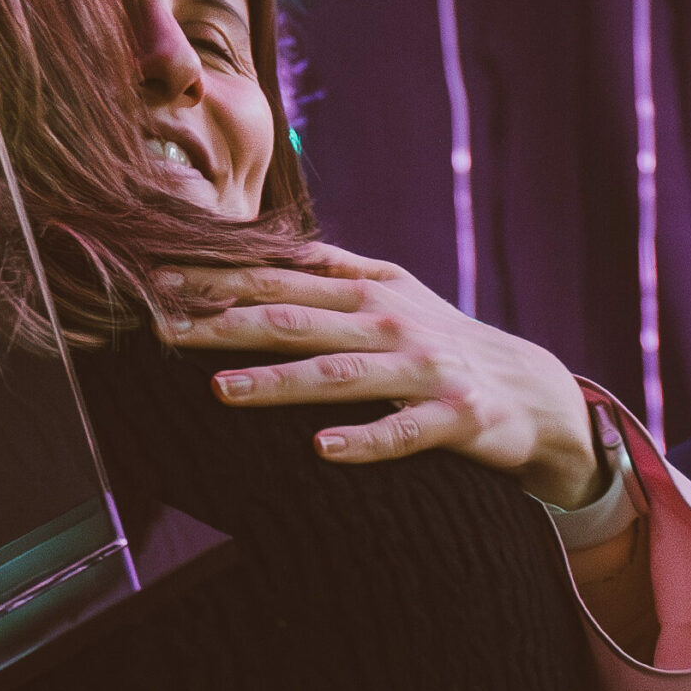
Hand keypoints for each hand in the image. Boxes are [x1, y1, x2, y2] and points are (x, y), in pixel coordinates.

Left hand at [158, 244, 601, 507]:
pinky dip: (364, 440)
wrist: (535, 391)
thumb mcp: (392, 293)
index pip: (277, 282)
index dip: (216, 279)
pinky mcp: (454, 419)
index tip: (155, 282)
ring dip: (280, 382)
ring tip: (223, 389)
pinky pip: (402, 433)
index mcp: (365, 292)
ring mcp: (423, 371)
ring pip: (340, 375)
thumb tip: (267, 242)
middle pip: (295, 322)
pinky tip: (320, 448)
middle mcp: (389, 324)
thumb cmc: (444, 341)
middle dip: (225, 323)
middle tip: (163, 329)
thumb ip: (332, 268)